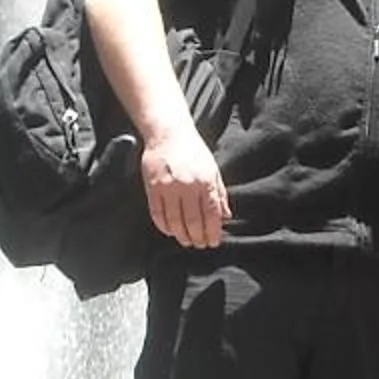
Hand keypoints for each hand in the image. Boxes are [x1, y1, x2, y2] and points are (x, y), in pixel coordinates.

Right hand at [137, 120, 229, 248]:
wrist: (169, 134)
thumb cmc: (193, 152)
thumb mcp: (213, 170)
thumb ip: (219, 194)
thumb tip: (225, 216)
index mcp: (205, 181)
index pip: (211, 214)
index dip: (213, 232)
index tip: (214, 242)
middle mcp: (188, 185)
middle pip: (194, 222)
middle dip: (198, 238)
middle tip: (200, 245)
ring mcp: (168, 187)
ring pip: (175, 222)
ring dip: (182, 236)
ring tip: (186, 241)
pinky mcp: (153, 188)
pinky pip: (158, 214)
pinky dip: (164, 227)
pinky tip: (171, 231)